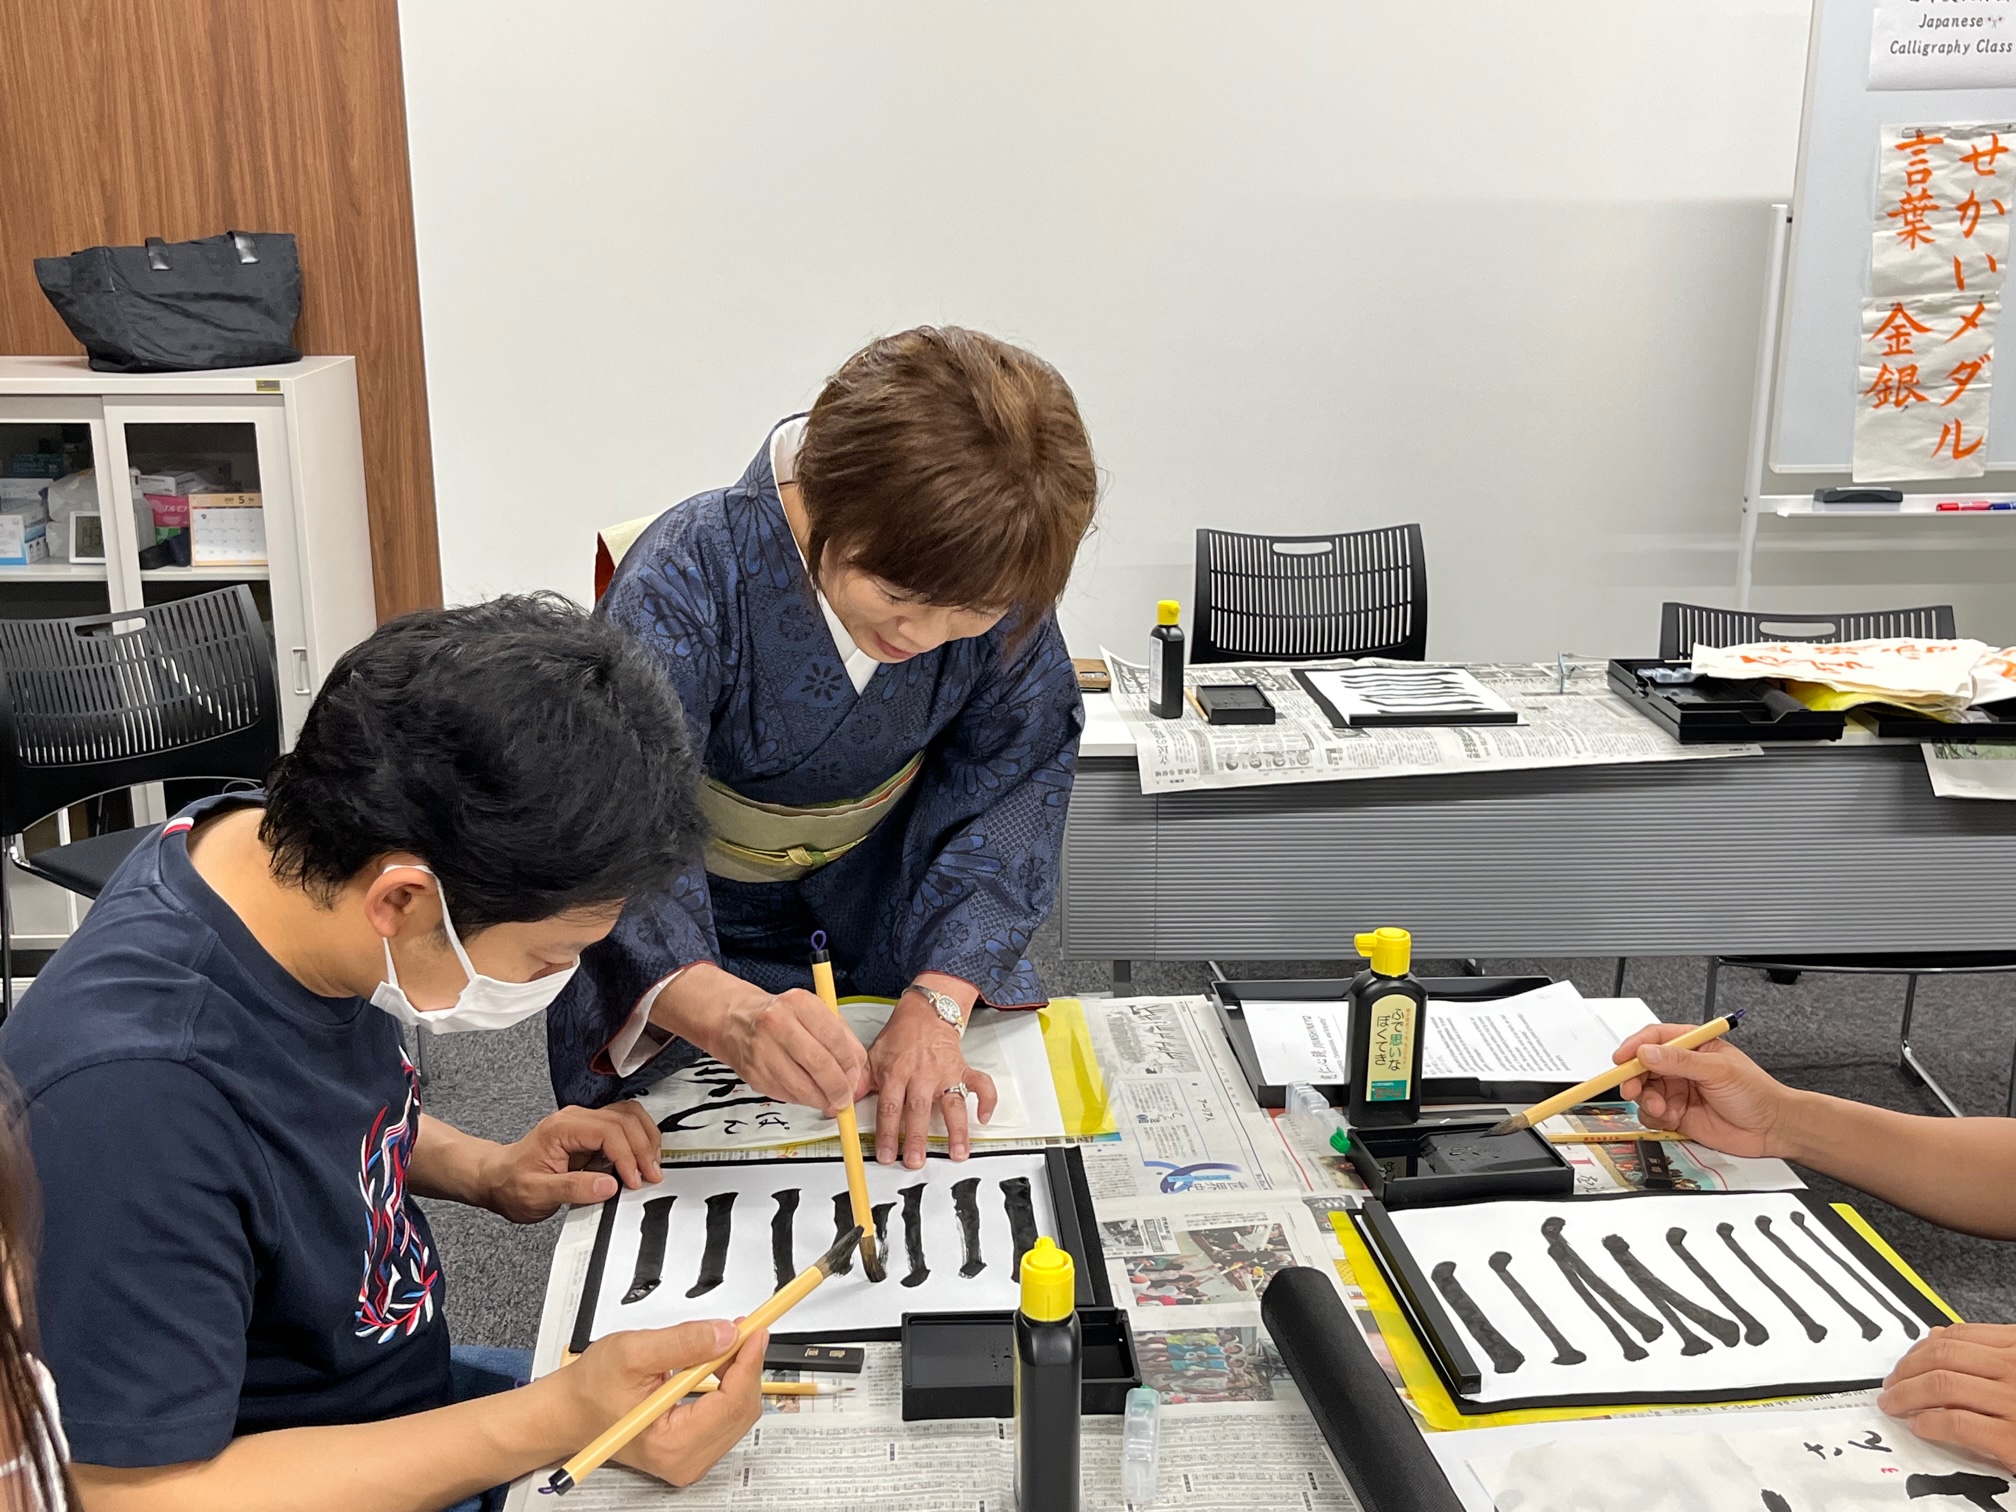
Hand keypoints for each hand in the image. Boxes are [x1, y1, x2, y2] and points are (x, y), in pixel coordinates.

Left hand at [479, 1101, 661, 1222]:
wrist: (496, 1179)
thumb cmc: (511, 1185)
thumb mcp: (537, 1193)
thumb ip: (573, 1188)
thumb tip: (609, 1185)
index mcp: (561, 1127)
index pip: (608, 1131)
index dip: (627, 1156)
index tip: (634, 1180)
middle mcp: (575, 1118)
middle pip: (624, 1119)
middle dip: (643, 1147)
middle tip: (651, 1175)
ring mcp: (584, 1123)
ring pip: (629, 1116)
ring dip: (645, 1139)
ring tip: (651, 1166)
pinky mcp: (591, 1133)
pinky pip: (623, 1126)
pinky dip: (638, 1140)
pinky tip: (640, 1159)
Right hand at [562, 1319, 766, 1486]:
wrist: (571, 1410)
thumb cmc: (592, 1389)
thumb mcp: (634, 1352)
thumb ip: (684, 1342)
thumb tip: (725, 1334)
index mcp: (670, 1444)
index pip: (731, 1403)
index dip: (748, 1361)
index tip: (754, 1331)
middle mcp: (684, 1460)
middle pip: (741, 1409)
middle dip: (745, 1365)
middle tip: (741, 1330)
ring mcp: (689, 1458)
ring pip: (738, 1412)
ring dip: (737, 1374)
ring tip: (722, 1345)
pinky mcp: (691, 1449)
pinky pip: (726, 1416)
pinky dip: (728, 1385)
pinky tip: (716, 1363)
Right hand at [715, 984, 870, 1115]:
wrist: (736, 1019)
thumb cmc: (781, 1016)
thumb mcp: (814, 1012)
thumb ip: (842, 1038)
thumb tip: (857, 1071)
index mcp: (799, 1003)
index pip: (835, 1039)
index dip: (850, 1065)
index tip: (854, 1077)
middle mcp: (778, 1023)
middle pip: (819, 1064)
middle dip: (838, 1087)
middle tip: (845, 1097)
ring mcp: (763, 1050)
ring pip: (802, 1086)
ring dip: (821, 1099)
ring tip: (829, 1100)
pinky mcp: (754, 1073)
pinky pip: (786, 1095)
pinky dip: (802, 1099)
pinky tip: (807, 1093)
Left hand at [869, 993, 997, 1167]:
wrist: (925, 1013)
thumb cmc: (900, 1038)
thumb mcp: (872, 1057)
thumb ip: (859, 1083)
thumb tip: (839, 1104)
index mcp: (896, 1074)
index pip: (890, 1107)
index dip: (887, 1133)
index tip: (886, 1155)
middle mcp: (921, 1075)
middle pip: (918, 1110)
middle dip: (917, 1137)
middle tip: (915, 1161)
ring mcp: (944, 1073)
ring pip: (952, 1103)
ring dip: (956, 1130)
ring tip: (957, 1153)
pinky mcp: (963, 1069)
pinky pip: (981, 1084)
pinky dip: (987, 1099)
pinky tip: (985, 1117)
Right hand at [1612, 1024, 1793, 1158]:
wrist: (1771, 1129)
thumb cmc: (1756, 1093)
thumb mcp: (1719, 1070)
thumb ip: (1680, 1061)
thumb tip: (1648, 1053)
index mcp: (1692, 1047)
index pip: (1655, 1039)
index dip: (1634, 1047)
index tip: (1622, 1058)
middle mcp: (1681, 1068)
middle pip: (1642, 1066)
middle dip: (1633, 1078)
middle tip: (1632, 1089)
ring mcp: (1677, 1091)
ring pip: (1644, 1092)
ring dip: (1647, 1101)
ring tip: (1663, 1108)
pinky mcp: (1677, 1115)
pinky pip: (1652, 1115)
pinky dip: (1655, 1118)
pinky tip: (1671, 1118)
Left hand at [1880, 1323, 2015, 1470]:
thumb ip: (1990, 1348)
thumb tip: (1938, 1335)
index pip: (1956, 1337)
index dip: (1919, 1349)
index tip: (1905, 1363)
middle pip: (1942, 1357)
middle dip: (1905, 1371)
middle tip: (1891, 1386)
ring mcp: (2015, 1402)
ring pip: (1942, 1384)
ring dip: (1907, 1395)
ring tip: (1895, 1405)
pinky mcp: (2014, 1439)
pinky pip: (1959, 1423)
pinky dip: (1931, 1423)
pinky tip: (1920, 1426)